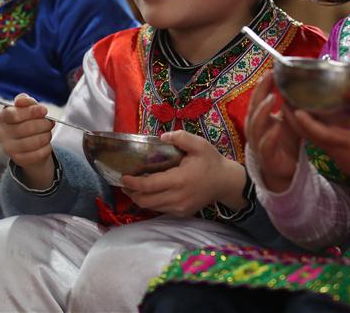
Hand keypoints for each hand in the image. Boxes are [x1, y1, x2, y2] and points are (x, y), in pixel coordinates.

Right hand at [0, 93, 54, 189]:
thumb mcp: (25, 108)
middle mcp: (1, 134)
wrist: (25, 143)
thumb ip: (25, 101)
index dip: (31, 112)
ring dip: (46, 136)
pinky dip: (46, 148)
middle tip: (50, 123)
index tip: (44, 110)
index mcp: (2, 118)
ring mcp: (8, 148)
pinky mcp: (18, 159)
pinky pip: (37, 154)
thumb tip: (22, 100)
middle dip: (43, 124)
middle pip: (26, 128)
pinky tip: (47, 144)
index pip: (14, 114)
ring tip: (48, 133)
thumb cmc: (26, 121)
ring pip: (33, 142)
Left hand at [121, 131, 245, 216]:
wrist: (226, 182)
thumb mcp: (199, 144)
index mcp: (179, 180)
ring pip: (151, 208)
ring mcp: (180, 208)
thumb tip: (162, 137)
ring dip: (140, 198)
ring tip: (133, 188)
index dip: (133, 183)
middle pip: (145, 201)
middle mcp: (177, 198)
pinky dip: (151, 202)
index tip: (123, 177)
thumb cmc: (211, 161)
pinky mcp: (182, 213)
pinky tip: (149, 192)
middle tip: (125, 183)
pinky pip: (160, 210)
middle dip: (131, 193)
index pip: (149, 186)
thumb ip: (180, 138)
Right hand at [245, 74, 300, 192]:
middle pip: (253, 107)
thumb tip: (300, 87)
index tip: (272, 70)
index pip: (258, 97)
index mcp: (258, 117)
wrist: (285, 170)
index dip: (263, 84)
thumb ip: (290, 107)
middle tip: (269, 77)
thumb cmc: (285, 142)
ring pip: (255, 124)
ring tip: (272, 97)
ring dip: (263, 110)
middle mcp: (254, 127)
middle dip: (260, 91)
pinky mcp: (265, 156)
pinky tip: (278, 126)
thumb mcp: (289, 121)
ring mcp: (257, 141)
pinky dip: (271, 135)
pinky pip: (265, 144)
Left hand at [285, 87, 349, 181]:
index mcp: (342, 143)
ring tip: (289, 103)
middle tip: (284, 99)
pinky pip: (314, 138)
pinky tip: (304, 115)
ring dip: (297, 122)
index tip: (295, 109)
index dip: (306, 122)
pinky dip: (307, 127)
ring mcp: (331, 151)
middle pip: (306, 133)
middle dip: (292, 118)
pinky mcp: (333, 152)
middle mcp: (332, 147)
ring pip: (308, 136)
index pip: (319, 133)